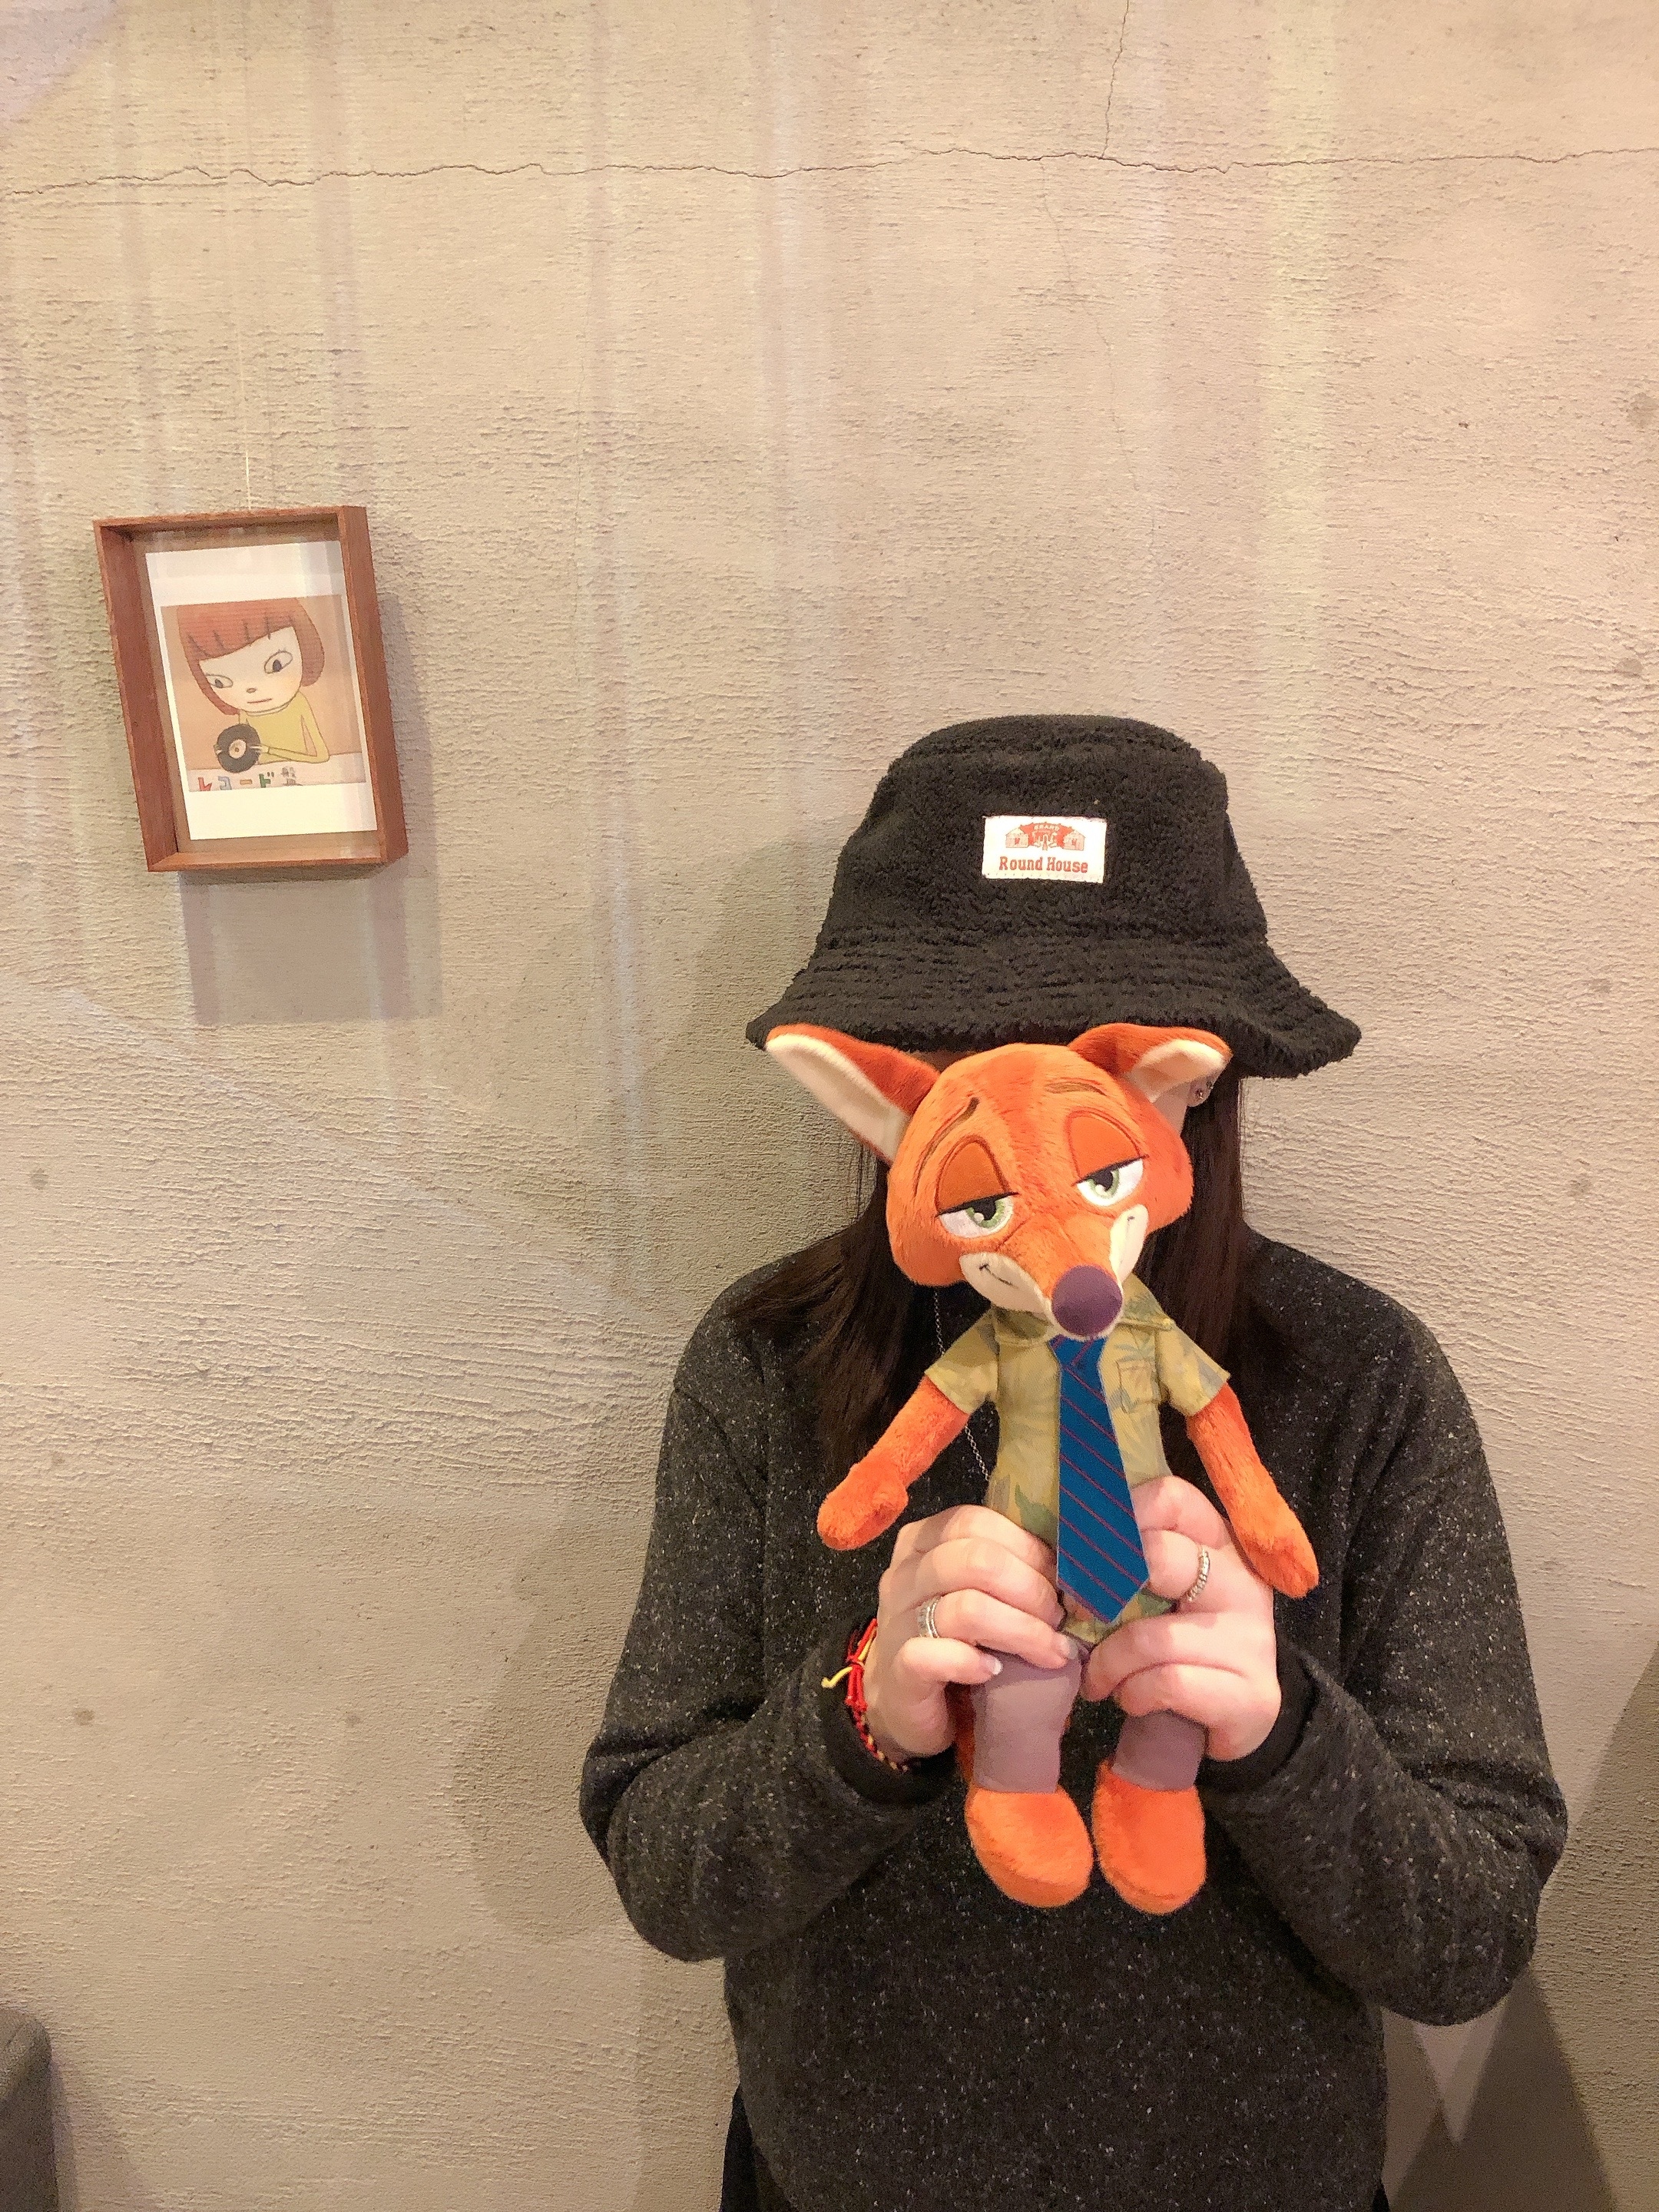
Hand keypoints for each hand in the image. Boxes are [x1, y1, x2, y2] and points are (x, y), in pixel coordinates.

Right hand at [861, 1505, 1075, 1762]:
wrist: (917, 1708)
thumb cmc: (964, 1642)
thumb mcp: (985, 1592)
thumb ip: (1009, 1566)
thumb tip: (1072, 1559)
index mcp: (923, 1542)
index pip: (975, 1522)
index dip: (1028, 1549)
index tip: (1060, 1581)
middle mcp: (903, 1576)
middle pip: (976, 1560)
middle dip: (1033, 1590)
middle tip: (1059, 1621)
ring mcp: (895, 1624)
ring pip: (965, 1608)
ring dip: (1022, 1631)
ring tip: (1049, 1652)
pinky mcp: (897, 1674)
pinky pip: (933, 1656)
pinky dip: (972, 1663)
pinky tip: (993, 1671)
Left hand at [1080, 1475, 1281, 1762]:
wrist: (1204, 1725)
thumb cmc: (1162, 1647)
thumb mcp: (1146, 1593)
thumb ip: (1124, 1559)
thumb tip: (1067, 1536)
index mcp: (1218, 1544)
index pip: (1171, 1498)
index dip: (1118, 1517)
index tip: (1081, 1552)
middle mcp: (1243, 1582)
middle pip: (1159, 1557)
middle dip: (1098, 1590)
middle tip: (1076, 1614)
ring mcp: (1255, 1639)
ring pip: (1152, 1636)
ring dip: (1108, 1663)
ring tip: (1097, 1678)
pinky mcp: (1253, 1694)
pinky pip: (1169, 1682)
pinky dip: (1133, 1694)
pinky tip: (1130, 1698)